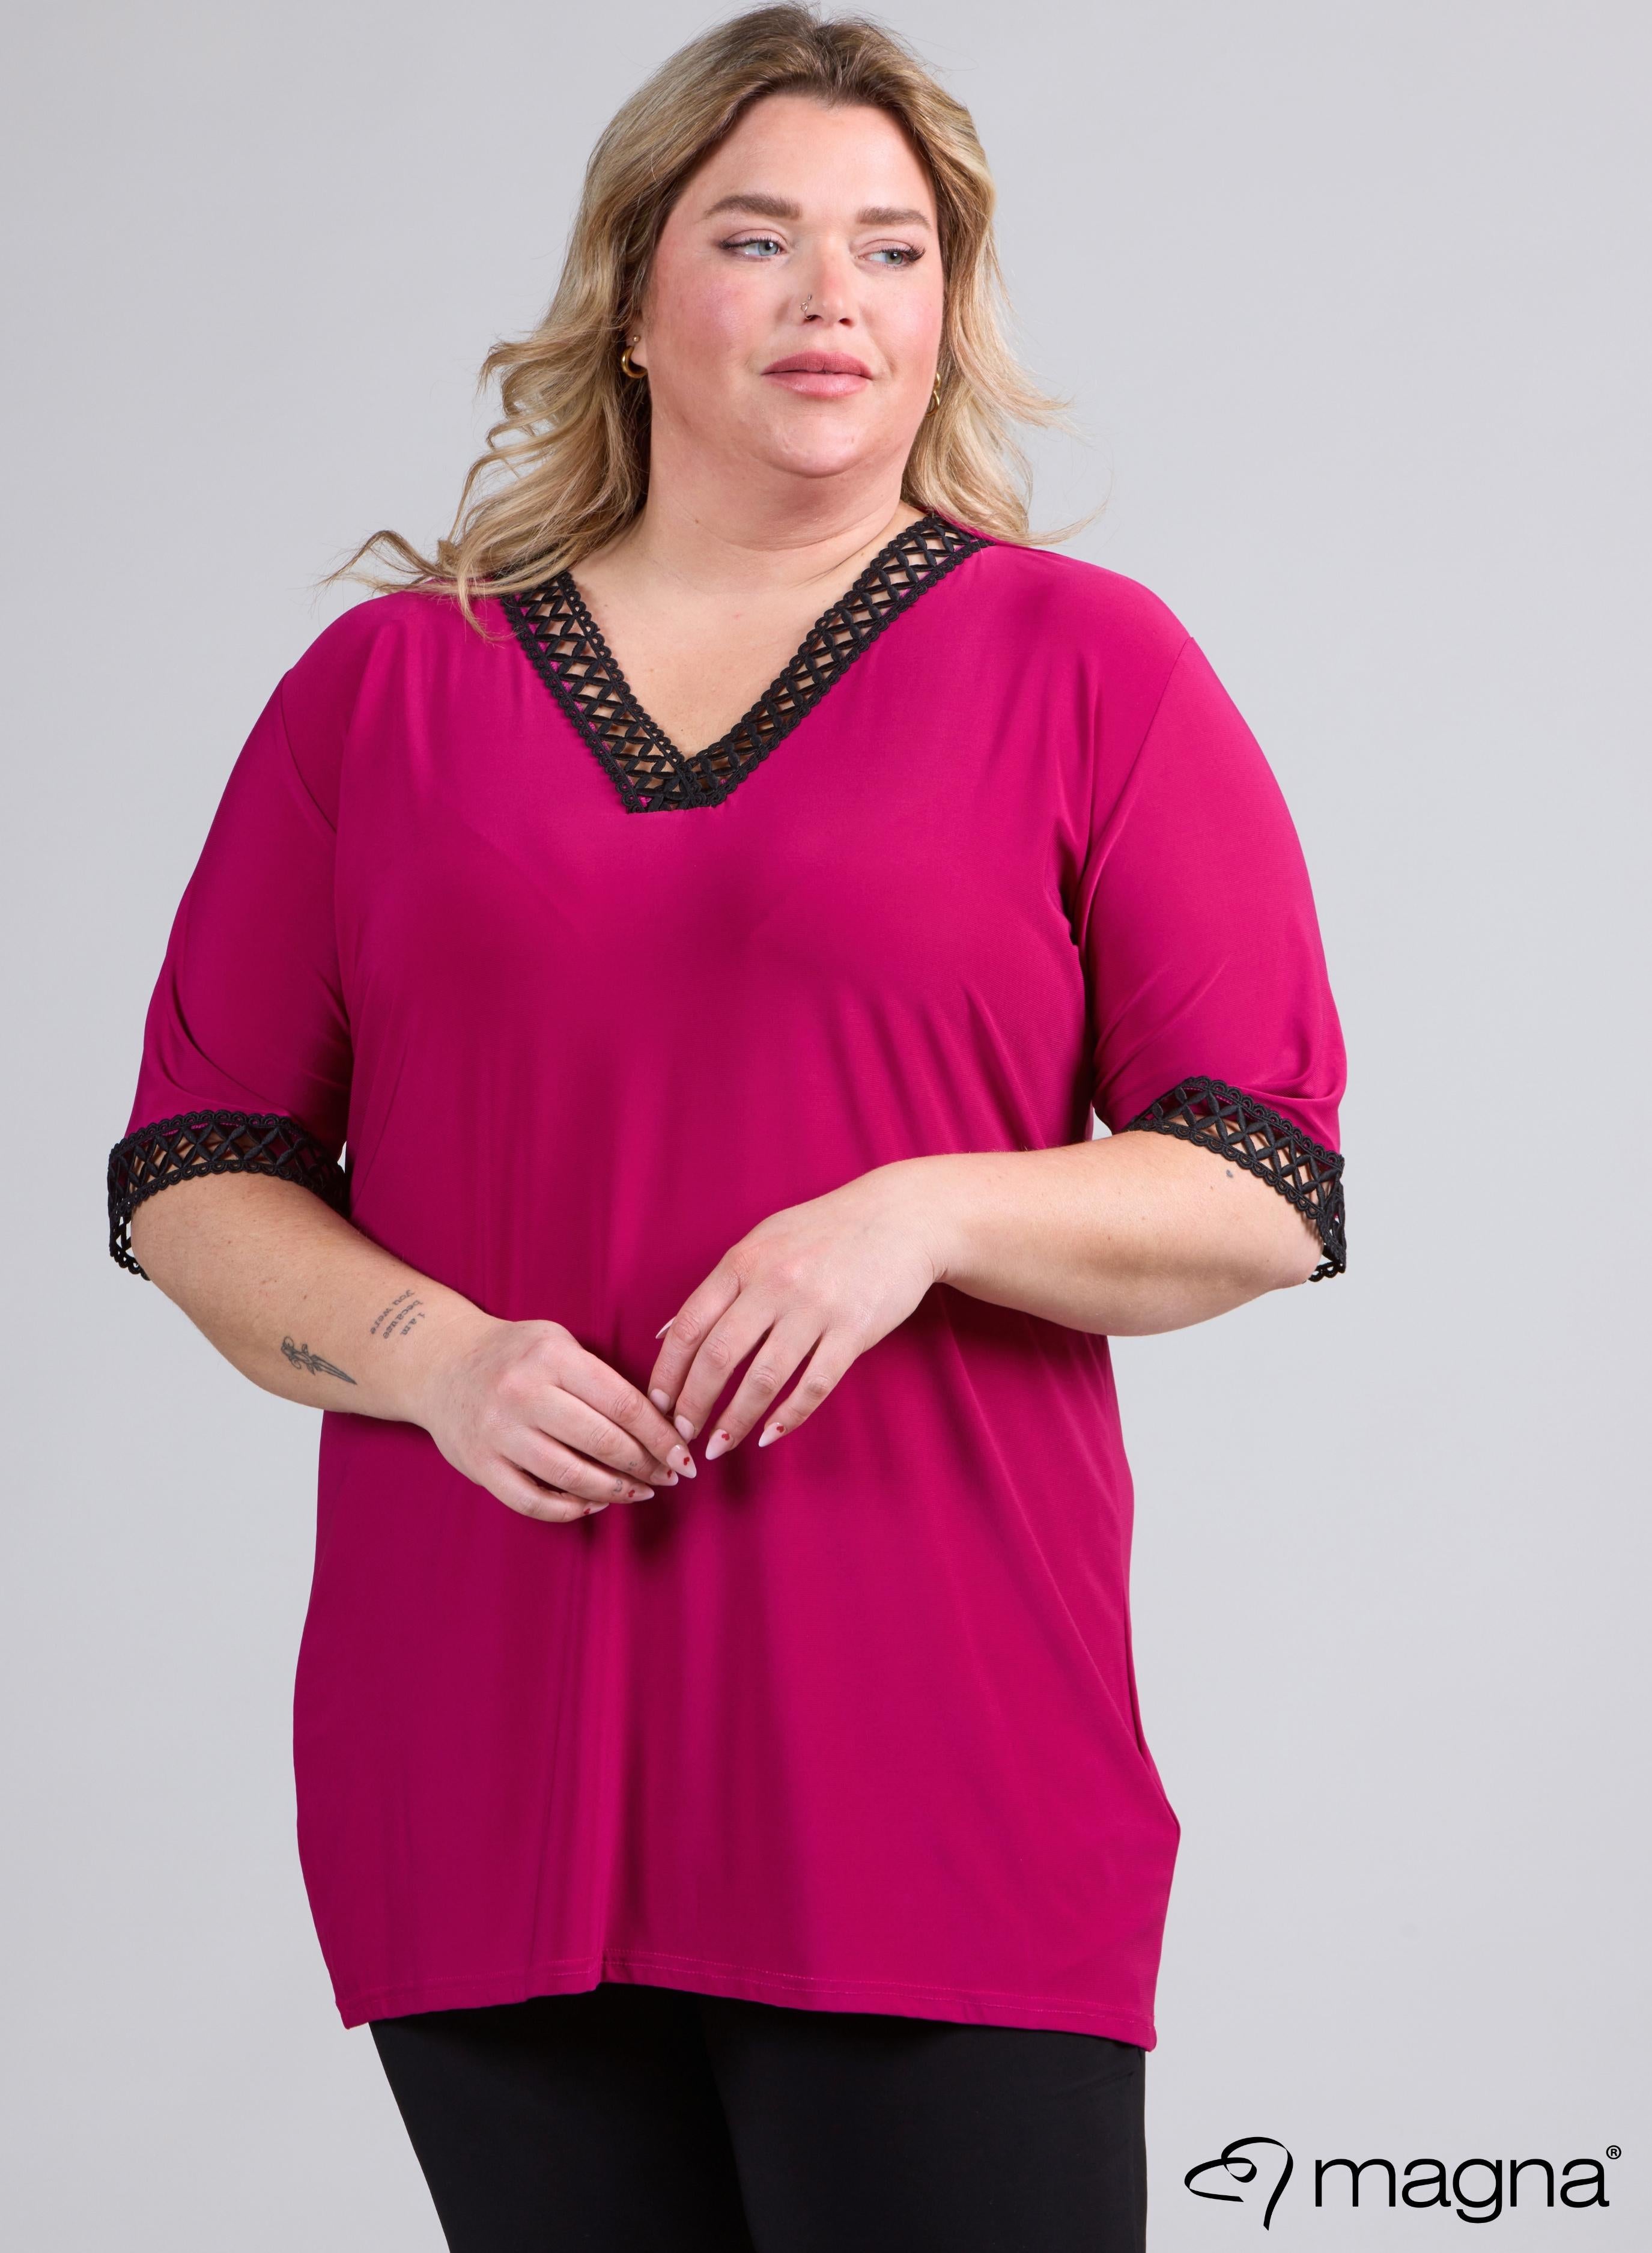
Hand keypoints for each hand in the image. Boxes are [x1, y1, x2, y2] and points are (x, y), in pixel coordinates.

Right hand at [418, 1314, 698, 1522]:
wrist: (440, 1363)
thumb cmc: (515, 1355)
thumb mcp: (558, 1343)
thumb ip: (600, 1377)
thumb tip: (659, 1425)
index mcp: (552, 1357)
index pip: (623, 1402)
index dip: (661, 1436)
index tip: (683, 1456)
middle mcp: (523, 1393)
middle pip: (603, 1442)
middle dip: (646, 1466)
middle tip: (669, 1477)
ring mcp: (498, 1432)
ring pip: (571, 1476)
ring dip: (615, 1491)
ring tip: (638, 1492)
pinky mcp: (479, 1465)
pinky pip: (533, 1501)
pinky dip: (569, 1509)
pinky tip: (593, 1504)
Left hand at [645, 1161, 946, 1459]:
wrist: (901, 1217)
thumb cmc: (824, 1230)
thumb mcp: (762, 1242)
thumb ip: (718, 1287)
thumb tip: (666, 1333)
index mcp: (744, 1262)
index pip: (690, 1325)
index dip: (668, 1371)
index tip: (658, 1403)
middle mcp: (775, 1285)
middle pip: (720, 1357)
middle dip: (694, 1403)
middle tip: (682, 1433)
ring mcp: (816, 1309)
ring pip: (764, 1379)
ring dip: (735, 1419)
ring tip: (720, 1445)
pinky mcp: (853, 1331)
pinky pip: (815, 1385)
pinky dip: (789, 1416)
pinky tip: (770, 1434)